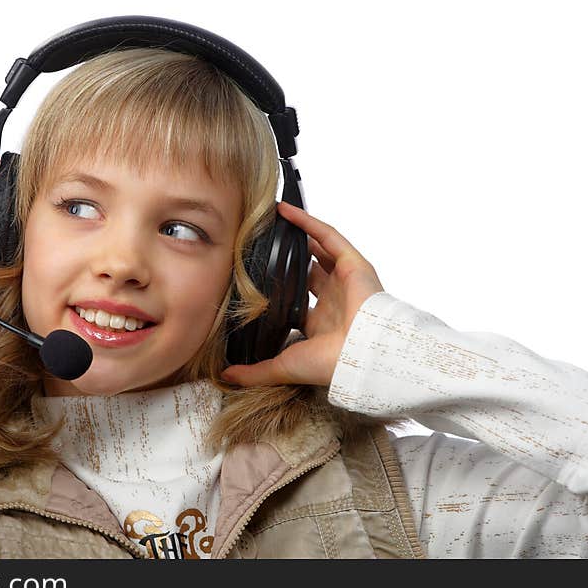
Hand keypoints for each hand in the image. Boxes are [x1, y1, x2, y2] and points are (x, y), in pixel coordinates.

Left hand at [221, 201, 384, 387]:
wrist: (361, 354)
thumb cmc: (330, 363)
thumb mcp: (283, 366)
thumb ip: (255, 370)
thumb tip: (226, 375)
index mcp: (321, 325)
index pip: (297, 302)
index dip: (279, 290)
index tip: (256, 281)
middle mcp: (335, 300)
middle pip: (309, 272)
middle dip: (288, 260)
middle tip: (264, 246)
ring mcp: (345, 280)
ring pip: (318, 250)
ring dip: (297, 236)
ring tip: (273, 222)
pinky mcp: (352, 263)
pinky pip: (327, 236)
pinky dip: (307, 222)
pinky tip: (285, 211)